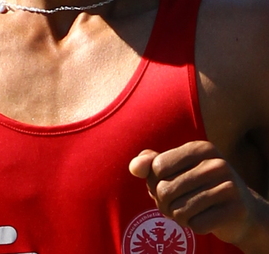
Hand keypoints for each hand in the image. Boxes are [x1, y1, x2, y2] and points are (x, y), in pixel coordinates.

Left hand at [129, 140, 256, 246]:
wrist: (240, 211)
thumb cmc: (199, 186)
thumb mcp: (176, 169)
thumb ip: (150, 164)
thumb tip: (134, 167)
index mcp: (200, 148)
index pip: (158, 167)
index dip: (155, 182)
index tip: (168, 184)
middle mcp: (216, 163)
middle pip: (165, 190)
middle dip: (165, 203)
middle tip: (176, 203)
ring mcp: (229, 185)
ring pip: (180, 209)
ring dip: (179, 216)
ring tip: (190, 211)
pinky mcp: (235, 209)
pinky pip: (197, 224)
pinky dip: (194, 226)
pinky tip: (204, 219)